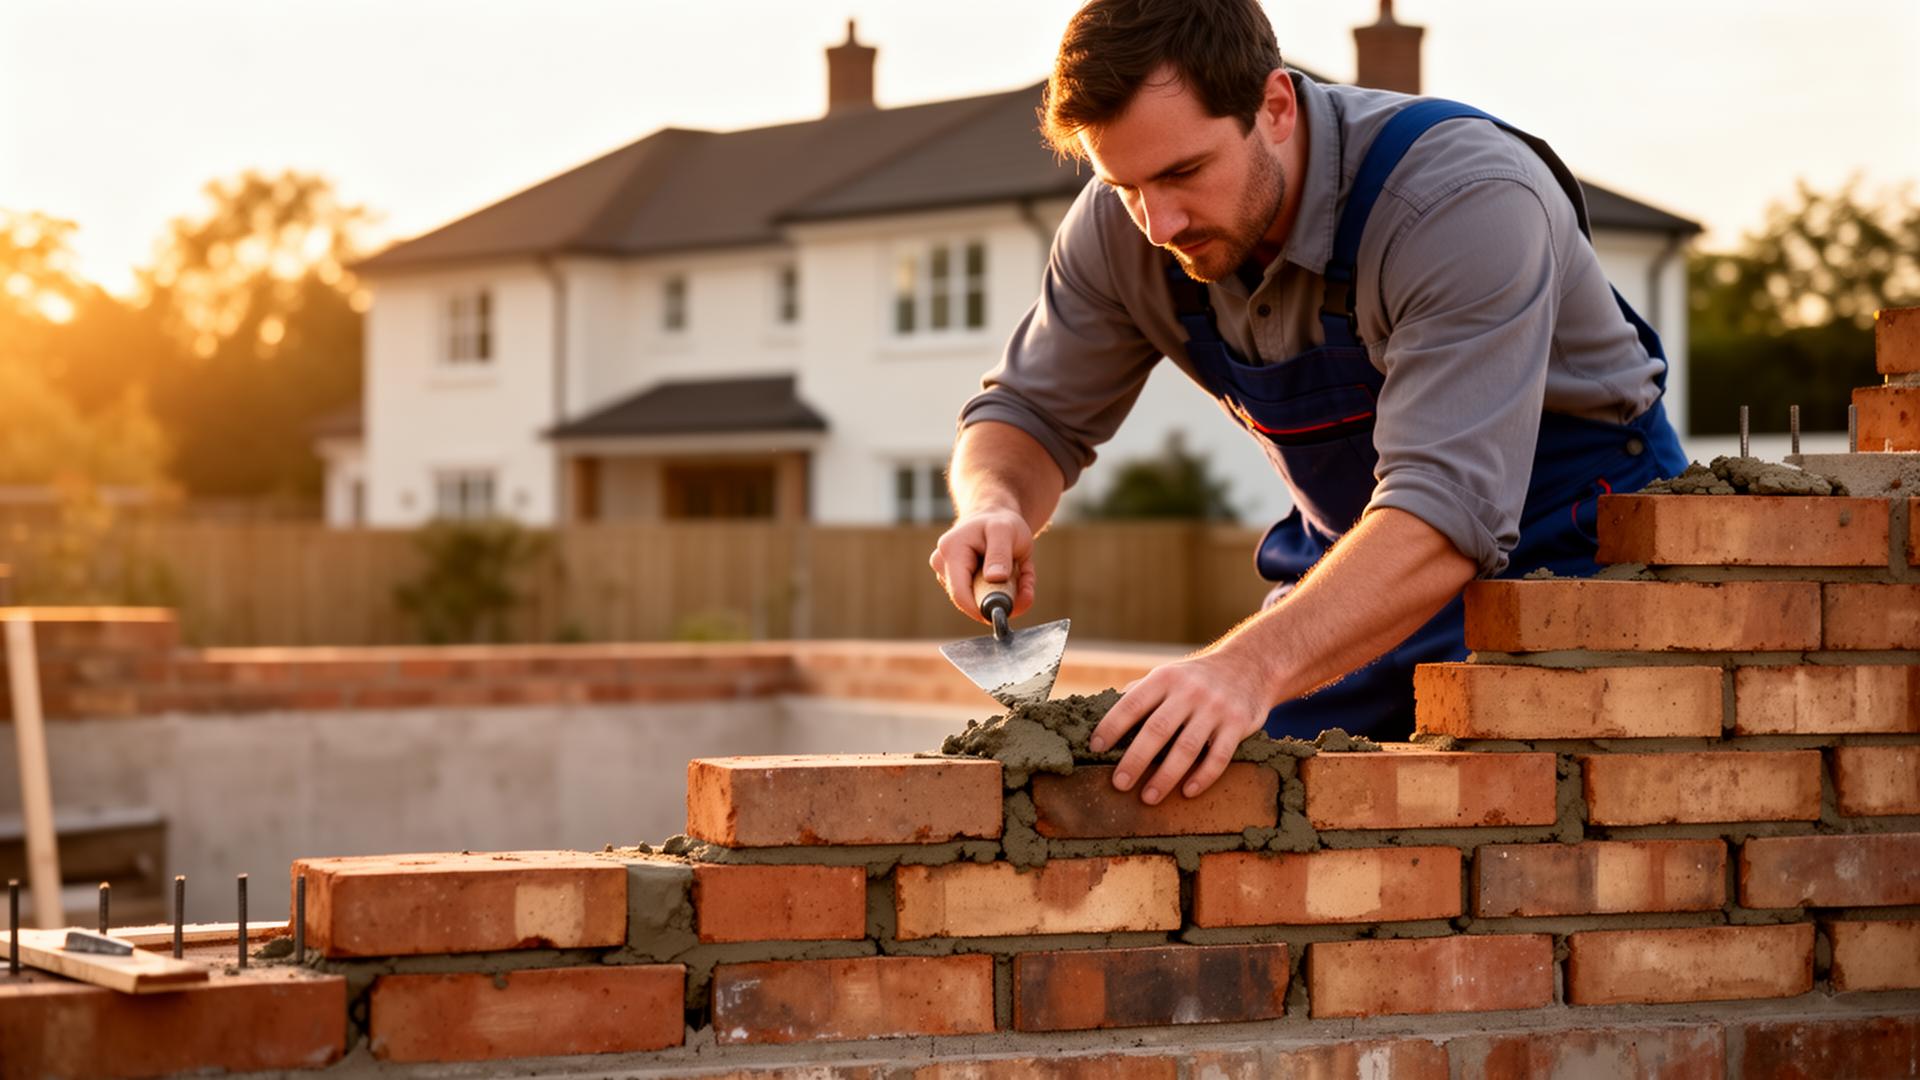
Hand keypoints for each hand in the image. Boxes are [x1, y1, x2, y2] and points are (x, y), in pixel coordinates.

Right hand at [929, 508, 1036, 623]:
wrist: (995, 518)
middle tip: (1024, 588)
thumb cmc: (1001, 522)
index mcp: (951, 550)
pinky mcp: (955, 583)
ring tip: (1016, 572)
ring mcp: (946, 575)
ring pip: (976, 602)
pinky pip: (980, 599)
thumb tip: (994, 578)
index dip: (981, 609)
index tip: (1005, 611)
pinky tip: (1010, 576)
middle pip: (968, 601)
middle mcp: (942, 564)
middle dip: (998, 600)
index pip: (959, 593)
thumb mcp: (1005, 531)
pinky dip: (1001, 593)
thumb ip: (1000, 554)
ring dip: (1003, 594)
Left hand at [1088, 650, 1271, 803]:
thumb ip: (1141, 694)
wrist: (1250, 666)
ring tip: (1148, 797)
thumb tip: (1106, 717)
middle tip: (1119, 784)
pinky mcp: (1238, 724)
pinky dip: (1202, 777)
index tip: (1095, 748)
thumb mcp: (1169, 675)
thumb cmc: (1197, 678)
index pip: (1132, 704)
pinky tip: (1187, 792)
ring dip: (1165, 776)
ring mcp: (1215, 708)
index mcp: (1165, 678)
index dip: (1111, 726)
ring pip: (1186, 747)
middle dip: (1135, 759)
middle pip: (1157, 730)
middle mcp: (1189, 691)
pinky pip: (1218, 756)